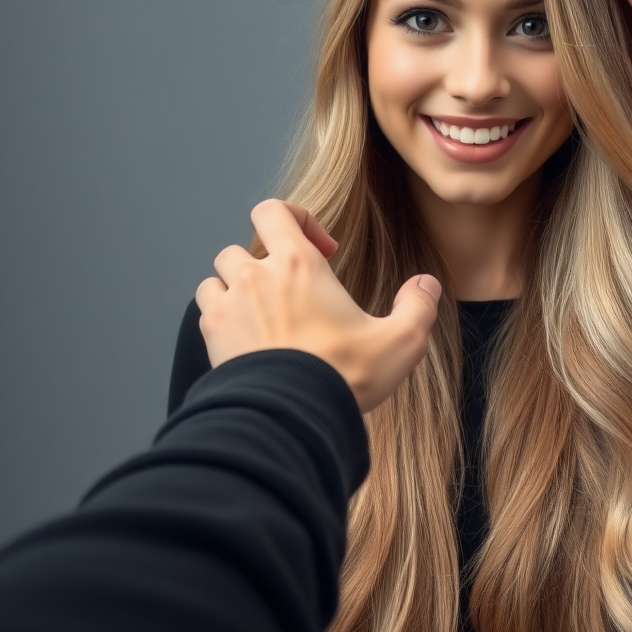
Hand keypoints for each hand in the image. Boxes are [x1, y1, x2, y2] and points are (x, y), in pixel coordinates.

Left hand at [194, 199, 442, 412]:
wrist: (291, 420)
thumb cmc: (343, 376)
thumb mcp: (400, 342)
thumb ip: (418, 307)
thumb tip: (426, 284)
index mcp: (297, 264)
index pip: (273, 211)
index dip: (295, 219)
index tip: (321, 249)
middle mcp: (256, 277)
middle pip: (240, 246)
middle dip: (264, 262)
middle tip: (291, 289)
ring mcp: (228, 308)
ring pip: (217, 278)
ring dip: (235, 288)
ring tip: (263, 313)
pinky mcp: (211, 340)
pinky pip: (205, 312)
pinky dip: (221, 317)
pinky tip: (246, 339)